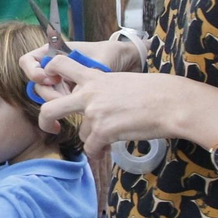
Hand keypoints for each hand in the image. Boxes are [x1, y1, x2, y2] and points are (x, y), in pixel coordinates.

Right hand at [19, 37, 140, 104]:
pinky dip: (68, 112)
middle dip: (50, 93)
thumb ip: (87, 74)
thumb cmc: (112, 53)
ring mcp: (61, 84)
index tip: (50, 77)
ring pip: (48, 98)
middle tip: (67, 97)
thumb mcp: (101, 58)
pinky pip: (62, 106)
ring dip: (60, 104)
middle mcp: (54, 70)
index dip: (33, 71)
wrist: (127, 62)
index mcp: (55, 53)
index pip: (27, 61)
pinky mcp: (70, 97)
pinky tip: (82, 116)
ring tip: (79, 105)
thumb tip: (76, 93)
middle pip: (37, 85)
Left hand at [34, 55, 205, 154]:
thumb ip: (103, 89)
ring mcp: (94, 113)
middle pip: (49, 108)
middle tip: (51, 128)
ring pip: (81, 134)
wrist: (171, 103)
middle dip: (45, 121)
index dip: (48, 73)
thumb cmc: (155, 91)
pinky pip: (91, 148)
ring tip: (108, 139)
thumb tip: (95, 106)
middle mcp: (89, 94)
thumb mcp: (122, 80)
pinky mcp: (103, 131)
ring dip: (93, 139)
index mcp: (94, 77)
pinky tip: (107, 149)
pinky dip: (98, 152)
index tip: (49, 85)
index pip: (60, 65)